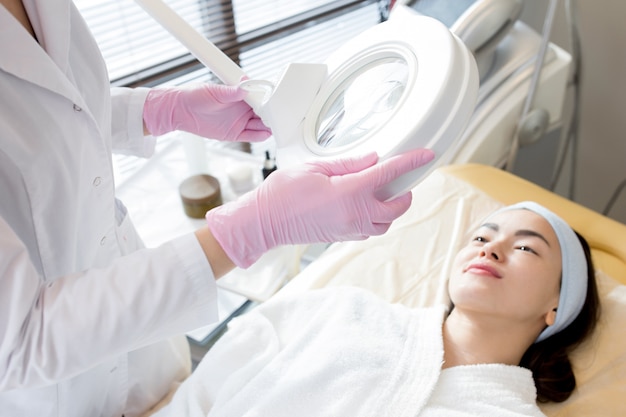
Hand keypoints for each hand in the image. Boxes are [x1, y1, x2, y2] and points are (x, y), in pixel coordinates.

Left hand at [143, 83, 271, 141]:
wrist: (180, 111)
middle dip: (273, 115)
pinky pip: (250, 136)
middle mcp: (242, 108)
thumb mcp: (214, 91)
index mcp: (240, 96)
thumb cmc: (195, 95)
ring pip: (260, 125)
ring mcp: (239, 121)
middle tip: (281, 117)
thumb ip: (231, 92)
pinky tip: (266, 134)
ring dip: (268, 126)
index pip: (260, 98)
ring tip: (277, 127)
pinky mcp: (234, 133)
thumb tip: (245, 86)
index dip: (269, 101)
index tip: (277, 103)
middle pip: (264, 113)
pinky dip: (259, 136)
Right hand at [205, 149, 434, 267]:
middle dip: (405, 191)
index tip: (426, 155)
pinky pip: (371, 229)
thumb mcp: (315, 167)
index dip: (411, 162)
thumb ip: (348, 164)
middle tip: (401, 176)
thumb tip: (373, 159)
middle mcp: (355, 214)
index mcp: (350, 192)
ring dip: (392, 207)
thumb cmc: (283, 193)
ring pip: (387, 222)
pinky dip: (377, 217)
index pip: (390, 174)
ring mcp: (350, 228)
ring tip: (383, 191)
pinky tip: (366, 203)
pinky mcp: (343, 236)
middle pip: (398, 206)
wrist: (265, 222)